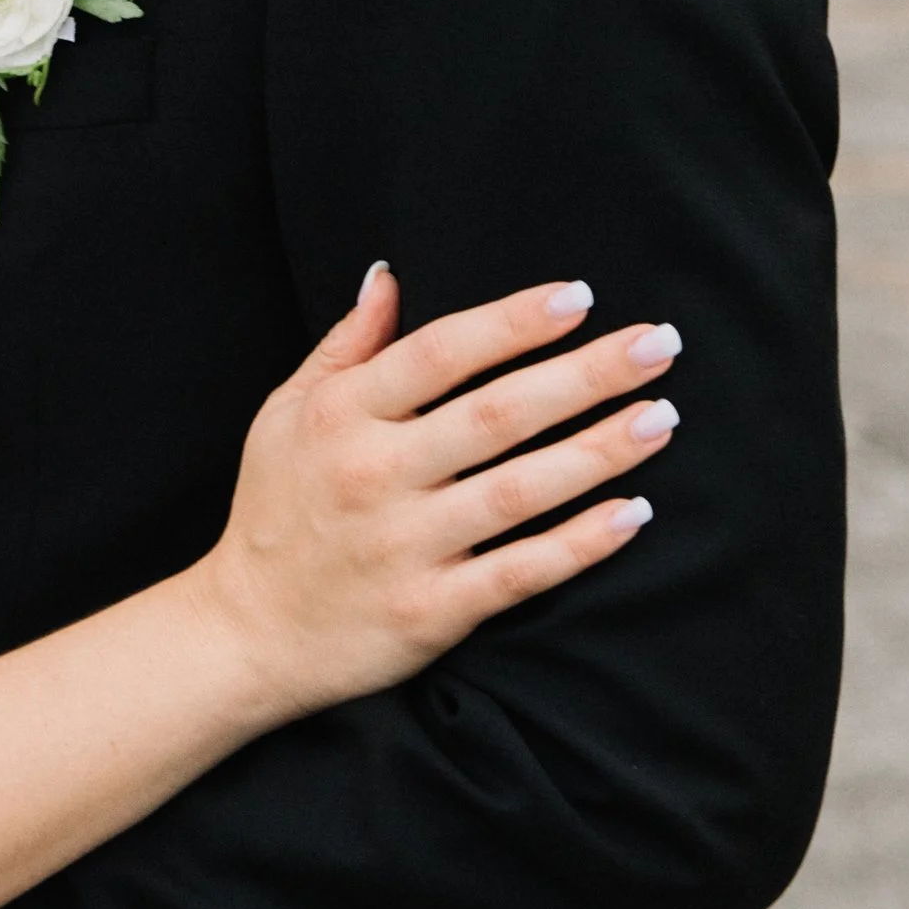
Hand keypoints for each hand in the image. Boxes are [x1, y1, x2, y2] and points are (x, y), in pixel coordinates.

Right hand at [198, 268, 679, 722]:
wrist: (247, 633)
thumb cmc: (276, 509)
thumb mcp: (286, 413)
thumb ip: (345, 345)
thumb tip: (388, 275)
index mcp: (341, 417)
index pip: (439, 353)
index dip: (512, 322)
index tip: (578, 297)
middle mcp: (374, 475)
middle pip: (497, 414)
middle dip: (586, 375)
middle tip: (657, 345)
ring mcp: (405, 546)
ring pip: (520, 491)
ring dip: (599, 452)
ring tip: (661, 418)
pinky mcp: (431, 611)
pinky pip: (521, 572)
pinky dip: (580, 543)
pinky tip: (633, 512)